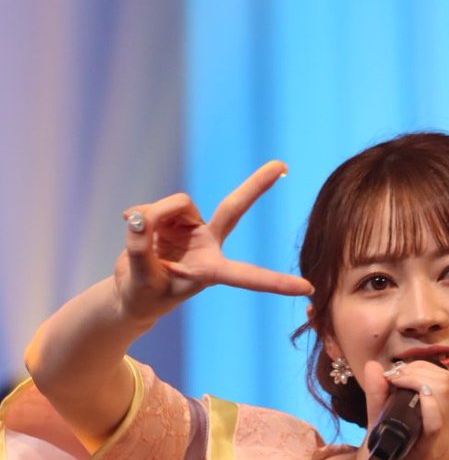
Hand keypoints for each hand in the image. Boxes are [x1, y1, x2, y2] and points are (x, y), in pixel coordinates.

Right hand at [115, 161, 311, 321]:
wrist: (130, 291)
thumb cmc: (142, 295)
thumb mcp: (141, 280)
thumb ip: (140, 250)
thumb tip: (137, 218)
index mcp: (212, 271)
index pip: (248, 276)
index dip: (275, 282)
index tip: (308, 287)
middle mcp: (208, 246)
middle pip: (233, 208)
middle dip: (256, 185)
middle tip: (282, 165)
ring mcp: (192, 229)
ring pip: (177, 203)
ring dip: (152, 215)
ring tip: (138, 239)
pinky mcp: (173, 218)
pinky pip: (155, 206)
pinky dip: (137, 215)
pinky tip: (129, 225)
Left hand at [357, 359, 448, 459]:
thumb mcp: (381, 425)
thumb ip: (378, 397)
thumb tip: (374, 366)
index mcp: (443, 423)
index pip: (444, 381)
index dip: (420, 368)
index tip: (394, 374)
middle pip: (445, 382)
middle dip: (416, 369)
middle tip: (392, 377)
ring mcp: (443, 442)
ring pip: (442, 393)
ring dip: (415, 378)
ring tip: (394, 383)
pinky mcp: (430, 452)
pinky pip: (435, 420)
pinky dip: (423, 400)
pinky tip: (404, 392)